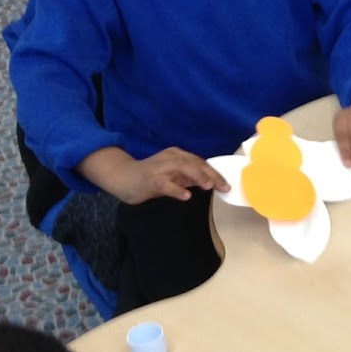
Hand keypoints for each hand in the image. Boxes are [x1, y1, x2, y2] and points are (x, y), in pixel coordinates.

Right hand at [86, 146, 228, 204]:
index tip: (227, 184)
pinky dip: (176, 189)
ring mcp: (160, 167)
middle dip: (211, 175)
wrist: (123, 177)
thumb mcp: (174, 176)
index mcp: (178, 155)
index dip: (215, 173)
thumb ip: (190, 177)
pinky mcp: (150, 178)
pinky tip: (186, 196)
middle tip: (224, 187)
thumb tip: (211, 182)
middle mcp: (170, 157)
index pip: (200, 162)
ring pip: (182, 168)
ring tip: (209, 186)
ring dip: (197, 176)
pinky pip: (165, 184)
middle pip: (195, 163)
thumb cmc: (150, 177)